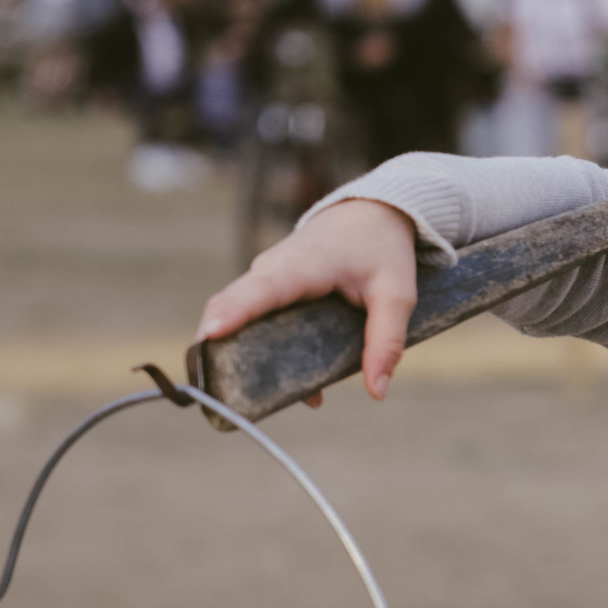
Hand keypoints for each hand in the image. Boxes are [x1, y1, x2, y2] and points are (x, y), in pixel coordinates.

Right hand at [196, 199, 418, 402]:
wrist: (368, 212)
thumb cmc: (381, 250)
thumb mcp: (397, 294)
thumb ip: (387, 341)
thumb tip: (377, 392)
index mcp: (306, 265)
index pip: (264, 288)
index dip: (235, 310)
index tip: (211, 333)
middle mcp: (273, 267)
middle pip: (230, 303)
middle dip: (215, 343)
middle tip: (211, 388)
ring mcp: (263, 276)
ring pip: (232, 311)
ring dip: (228, 349)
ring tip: (230, 395)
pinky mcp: (264, 286)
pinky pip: (245, 314)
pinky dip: (245, 343)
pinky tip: (273, 384)